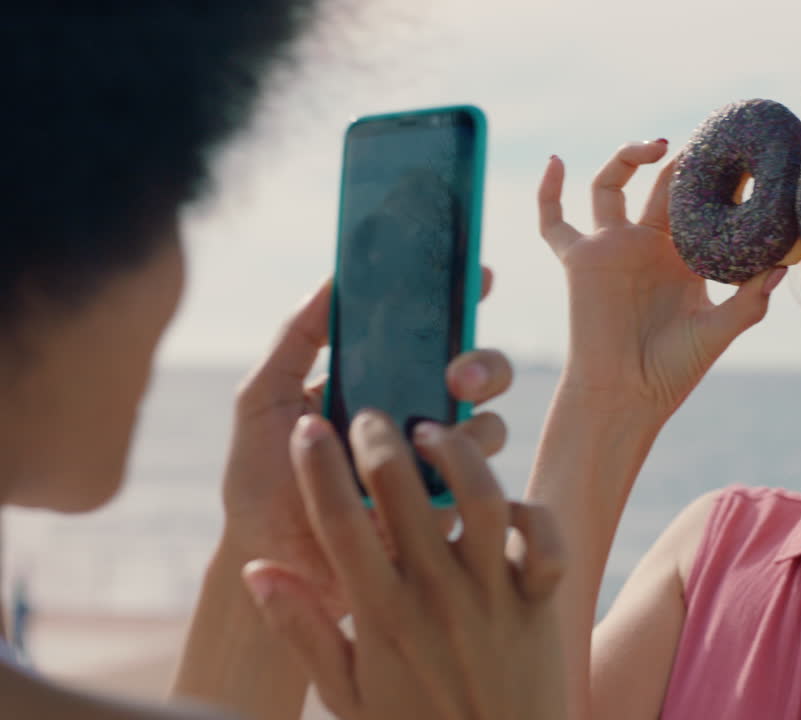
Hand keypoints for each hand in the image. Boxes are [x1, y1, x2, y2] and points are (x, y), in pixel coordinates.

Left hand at [219, 270, 509, 617]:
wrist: (272, 564)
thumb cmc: (261, 484)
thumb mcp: (261, 401)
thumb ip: (293, 340)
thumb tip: (333, 280)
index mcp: (381, 383)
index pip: (433, 333)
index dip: (462, 301)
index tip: (480, 278)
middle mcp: (419, 417)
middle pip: (480, 372)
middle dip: (483, 363)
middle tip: (455, 375)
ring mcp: (438, 464)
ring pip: (490, 424)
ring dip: (477, 419)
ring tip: (434, 434)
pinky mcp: (449, 509)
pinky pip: (480, 482)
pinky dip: (465, 472)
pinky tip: (434, 474)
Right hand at [243, 412, 566, 719]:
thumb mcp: (347, 691)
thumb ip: (303, 628)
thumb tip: (258, 570)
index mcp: (380, 614)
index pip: (337, 522)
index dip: (315, 466)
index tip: (305, 427)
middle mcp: (435, 596)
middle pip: (401, 490)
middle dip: (378, 437)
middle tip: (369, 415)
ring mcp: (493, 596)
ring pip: (481, 497)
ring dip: (456, 454)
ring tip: (433, 434)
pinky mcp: (540, 601)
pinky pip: (544, 537)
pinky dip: (529, 510)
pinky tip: (502, 500)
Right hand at [539, 142, 786, 419]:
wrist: (627, 395)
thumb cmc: (673, 371)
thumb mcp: (719, 330)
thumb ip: (749, 300)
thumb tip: (781, 265)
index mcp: (683, 258)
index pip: (698, 205)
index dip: (715, 180)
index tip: (740, 156)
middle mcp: (646, 246)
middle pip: (660, 185)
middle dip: (682, 162)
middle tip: (708, 142)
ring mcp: (612, 248)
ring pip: (610, 184)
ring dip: (630, 157)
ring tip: (659, 146)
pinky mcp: (579, 259)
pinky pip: (554, 221)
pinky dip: (548, 192)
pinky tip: (554, 161)